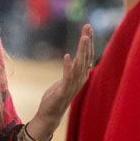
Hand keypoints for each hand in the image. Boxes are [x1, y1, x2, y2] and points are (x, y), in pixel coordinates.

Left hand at [30, 24, 93, 139]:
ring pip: (80, 65)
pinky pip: (67, 76)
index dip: (89, 42)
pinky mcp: (63, 91)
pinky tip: (67, 55)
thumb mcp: (67, 79)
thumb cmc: (57, 95)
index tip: (88, 28)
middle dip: (87, 41)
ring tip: (83, 37)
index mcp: (81, 75)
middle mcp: (80, 79)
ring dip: (82, 50)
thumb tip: (80, 57)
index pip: (88, 55)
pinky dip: (68, 66)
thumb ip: (74, 68)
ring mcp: (73, 85)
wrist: (51, 114)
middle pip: (86, 57)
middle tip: (88, 26)